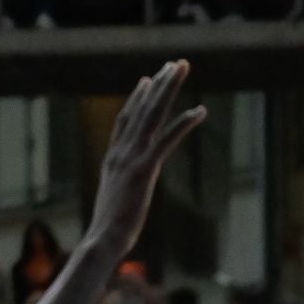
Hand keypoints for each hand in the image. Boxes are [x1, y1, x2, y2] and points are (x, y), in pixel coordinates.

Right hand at [86, 60, 206, 254]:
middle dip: (159, 84)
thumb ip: (121, 191)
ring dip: (169, 88)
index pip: (126, 120)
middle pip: (142, 109)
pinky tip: (201, 110)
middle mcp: (121, 151)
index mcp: (113, 158)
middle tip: (174, 65)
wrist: (103, 239)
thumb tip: (124, 195)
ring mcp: (131, 158)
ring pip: (153, 114)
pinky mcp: (144, 169)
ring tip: (182, 68)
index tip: (147, 80)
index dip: (138, 99)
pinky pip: (167, 139)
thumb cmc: (108, 231)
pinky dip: (184, 122)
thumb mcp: (115, 203)